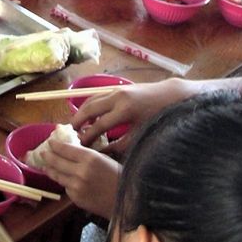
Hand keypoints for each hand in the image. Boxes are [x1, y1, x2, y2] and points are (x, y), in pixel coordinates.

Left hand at [41, 140, 121, 219]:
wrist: (127, 201)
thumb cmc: (119, 177)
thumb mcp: (105, 159)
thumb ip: (87, 153)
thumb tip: (72, 144)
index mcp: (90, 158)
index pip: (65, 149)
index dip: (55, 145)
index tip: (50, 141)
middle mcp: (80, 171)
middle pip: (57, 161)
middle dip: (48, 156)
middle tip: (43, 152)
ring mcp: (76, 186)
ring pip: (57, 175)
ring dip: (50, 168)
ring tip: (46, 164)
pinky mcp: (75, 198)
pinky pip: (65, 186)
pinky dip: (63, 181)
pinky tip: (61, 177)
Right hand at [70, 80, 192, 149]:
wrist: (172, 97)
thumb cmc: (158, 120)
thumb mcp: (141, 136)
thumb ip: (120, 146)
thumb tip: (102, 153)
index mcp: (124, 111)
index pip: (98, 126)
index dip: (86, 137)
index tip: (78, 146)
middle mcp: (117, 97)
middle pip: (89, 108)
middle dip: (77, 121)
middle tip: (69, 134)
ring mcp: (117, 90)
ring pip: (91, 100)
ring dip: (81, 112)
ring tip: (75, 125)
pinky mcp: (118, 88)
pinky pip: (98, 97)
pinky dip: (90, 105)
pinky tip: (89, 116)